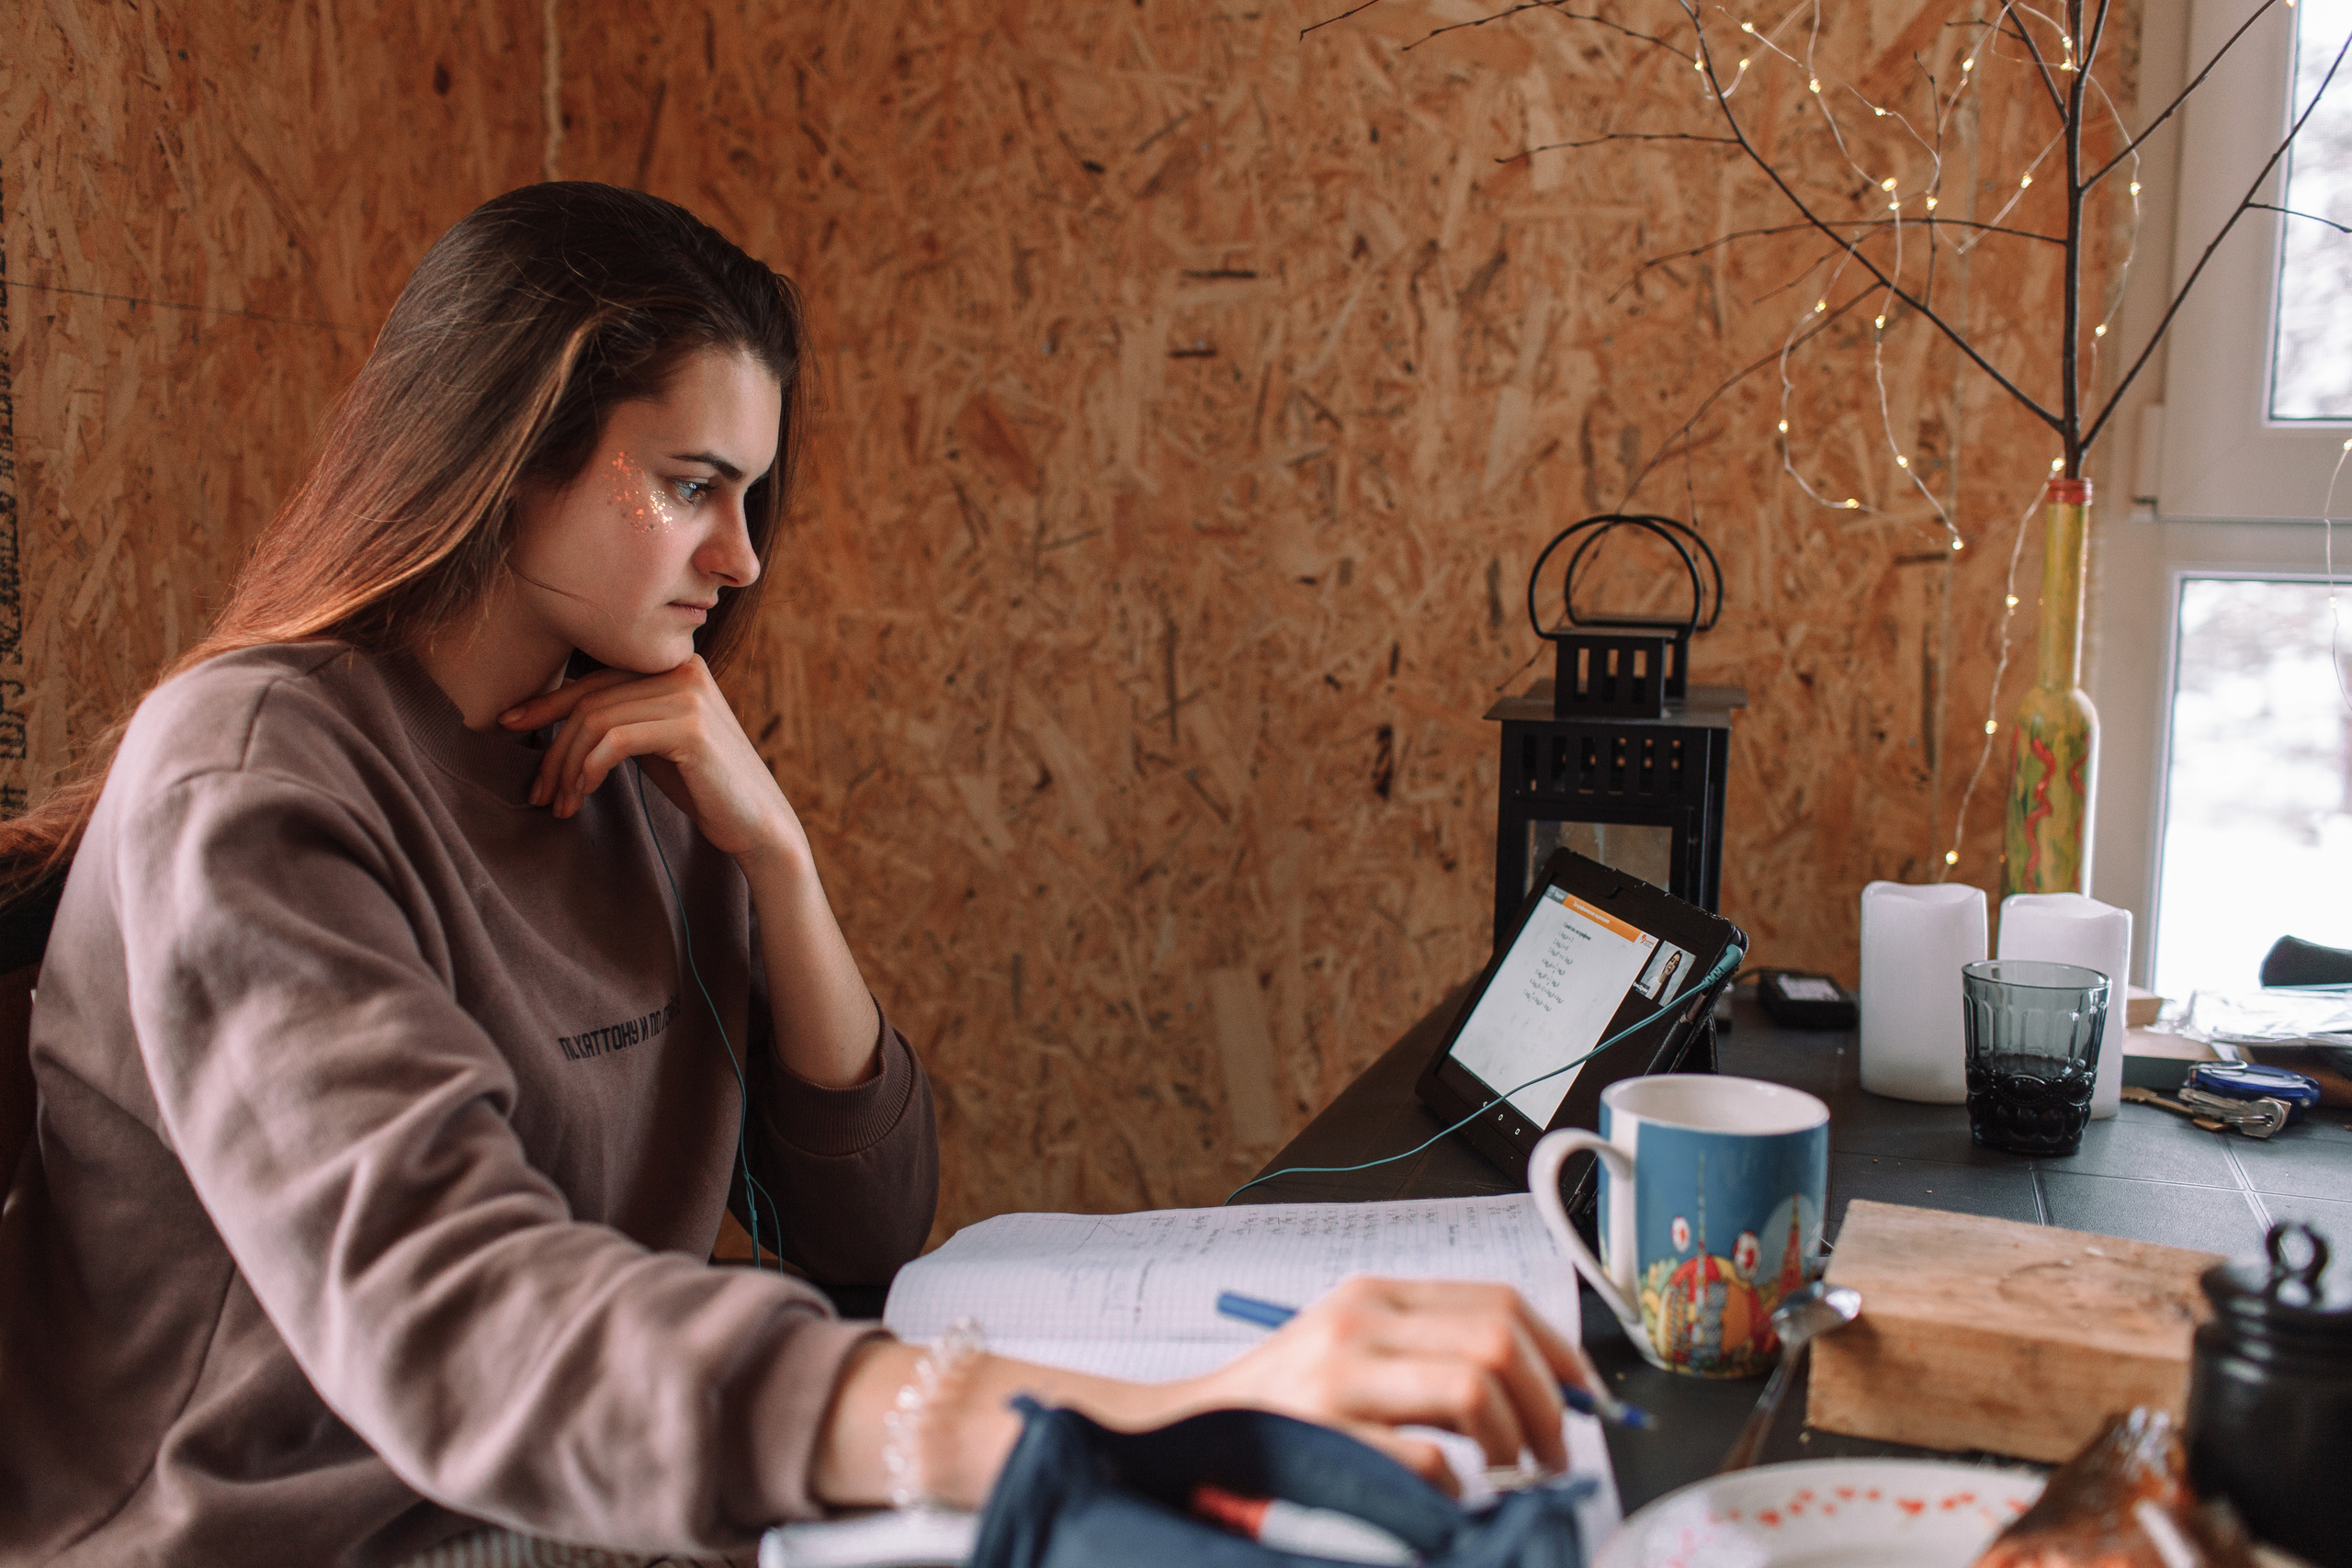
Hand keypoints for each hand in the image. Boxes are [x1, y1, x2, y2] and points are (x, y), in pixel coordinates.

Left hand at [499, 658, 803, 870]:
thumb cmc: (703, 785)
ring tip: (560, 804)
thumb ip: (622, 716)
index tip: (507, 725)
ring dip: (567, 766)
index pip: (594, 678)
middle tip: (539, 791)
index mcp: (674, 665)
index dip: (546, 701)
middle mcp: (683, 669)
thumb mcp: (655, 741)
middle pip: (590, 699)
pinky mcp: (691, 728)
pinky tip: (584, 793)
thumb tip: (558, 712)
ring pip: (596, 720)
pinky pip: (616, 739)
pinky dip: (590, 767)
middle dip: (553, 747)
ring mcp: (689, 695)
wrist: (757, 822)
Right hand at [1179, 1277, 1587, 1491]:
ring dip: (1513, 1443)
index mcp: (1376, 1295)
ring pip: (1474, 1387)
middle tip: (1554, 1453)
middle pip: (1497, 1340)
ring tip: (1510, 1474)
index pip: (1498, 1301)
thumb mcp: (1357, 1350)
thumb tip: (1545, 1389)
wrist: (1189, 1429)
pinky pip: (1429, 1459)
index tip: (1584, 1399)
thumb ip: (1434, 1353)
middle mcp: (1360, 1320)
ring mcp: (1340, 1374)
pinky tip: (1448, 1499)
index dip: (1559, 1353)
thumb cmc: (1285, 1403)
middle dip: (1548, 1404)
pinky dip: (1458, 1488)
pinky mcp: (1326, 1432)